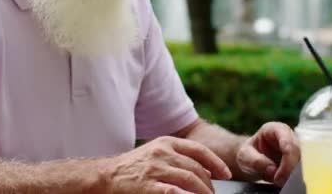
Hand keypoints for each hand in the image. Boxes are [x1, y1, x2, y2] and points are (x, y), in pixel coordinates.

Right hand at [104, 136, 231, 193]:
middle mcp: (163, 153)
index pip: (199, 150)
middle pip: (197, 169)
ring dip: (203, 193)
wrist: (105, 176)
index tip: (226, 174)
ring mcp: (156, 169)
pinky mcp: (149, 186)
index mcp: (166, 142)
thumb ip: (178, 158)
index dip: (216, 163)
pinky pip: (175, 192)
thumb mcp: (155, 154)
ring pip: (191, 180)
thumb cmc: (133, 167)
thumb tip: (206, 171)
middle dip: (210, 185)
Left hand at [235, 122, 299, 185]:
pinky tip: (287, 183)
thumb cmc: (248, 153)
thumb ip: (256, 161)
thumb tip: (272, 169)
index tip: (278, 176)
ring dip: (294, 174)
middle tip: (280, 182)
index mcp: (275, 129)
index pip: (287, 142)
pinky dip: (295, 177)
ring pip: (303, 161)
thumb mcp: (245, 156)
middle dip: (291, 169)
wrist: (250, 160)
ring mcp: (295, 148)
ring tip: (281, 183)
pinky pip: (302, 169)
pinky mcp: (298, 160)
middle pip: (298, 152)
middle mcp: (289, 136)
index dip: (287, 160)